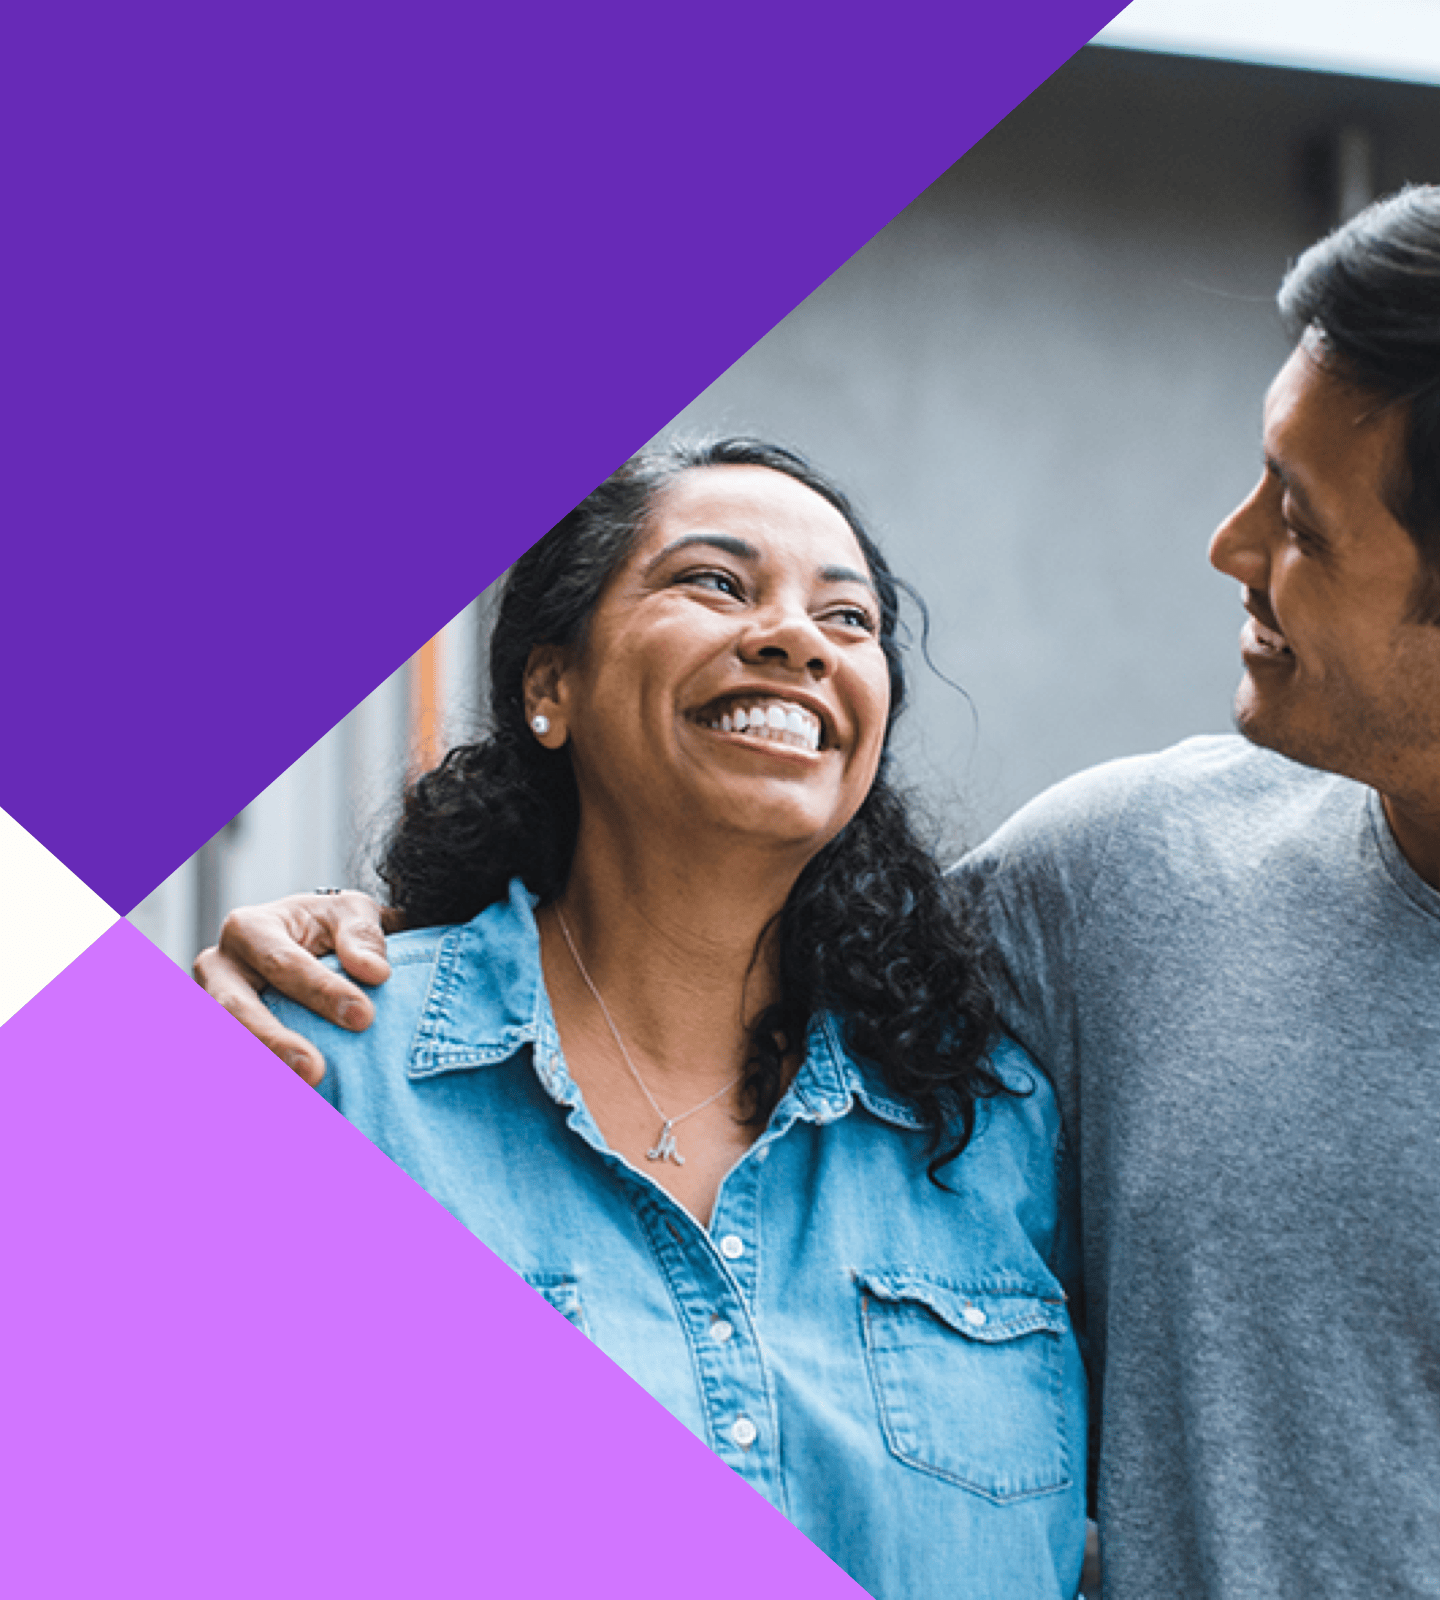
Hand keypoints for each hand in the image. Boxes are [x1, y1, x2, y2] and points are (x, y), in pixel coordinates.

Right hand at [193, 891, 397, 1084]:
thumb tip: (374, 971)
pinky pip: (228, 1069)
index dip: (321, 991)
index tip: (363, 1017)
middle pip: (232, 1010)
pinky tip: (285, 1109)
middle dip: (272, 1042)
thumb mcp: (351, 913)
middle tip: (314, 1071)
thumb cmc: (330, 929)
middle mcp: (218, 968)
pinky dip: (252, 1091)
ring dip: (256, 1073)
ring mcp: (209, 1008)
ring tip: (295, 1096)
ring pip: (221, 1045)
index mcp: (249, 928)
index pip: (282, 963)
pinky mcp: (218, 1041)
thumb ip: (362, 935)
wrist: (306, 944)